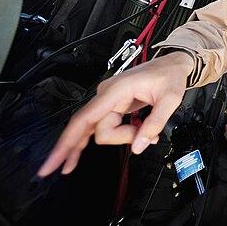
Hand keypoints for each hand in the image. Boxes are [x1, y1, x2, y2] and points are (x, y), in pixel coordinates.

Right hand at [37, 51, 193, 176]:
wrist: (172, 64)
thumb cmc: (169, 76)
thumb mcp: (170, 100)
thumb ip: (154, 125)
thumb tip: (139, 146)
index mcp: (115, 90)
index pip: (84, 119)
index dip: (66, 142)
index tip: (53, 162)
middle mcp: (106, 95)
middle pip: (96, 130)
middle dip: (120, 138)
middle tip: (141, 136)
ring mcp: (108, 100)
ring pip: (103, 130)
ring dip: (124, 136)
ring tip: (145, 130)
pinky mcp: (113, 105)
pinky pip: (105, 125)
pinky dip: (117, 134)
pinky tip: (130, 135)